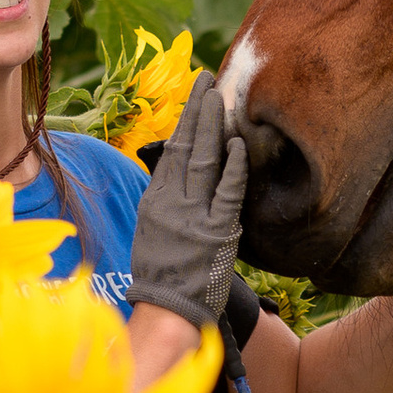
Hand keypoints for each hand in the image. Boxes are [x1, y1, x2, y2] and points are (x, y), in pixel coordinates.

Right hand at [131, 71, 249, 329]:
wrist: (168, 313)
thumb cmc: (163, 279)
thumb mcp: (154, 235)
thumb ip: (167, 204)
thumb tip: (179, 176)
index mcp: (153, 202)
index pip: (171, 152)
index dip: (185, 122)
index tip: (196, 99)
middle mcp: (169, 204)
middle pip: (185, 146)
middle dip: (197, 110)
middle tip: (208, 80)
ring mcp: (192, 216)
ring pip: (203, 161)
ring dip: (213, 126)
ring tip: (220, 97)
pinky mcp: (215, 232)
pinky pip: (226, 192)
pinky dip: (233, 167)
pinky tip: (238, 144)